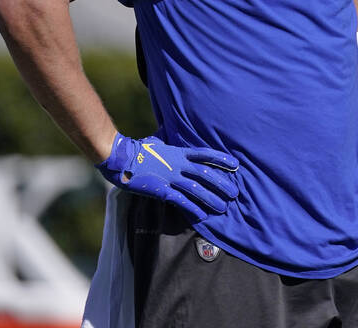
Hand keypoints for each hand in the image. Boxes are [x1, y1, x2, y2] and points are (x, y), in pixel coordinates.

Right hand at [95, 133, 239, 220]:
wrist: (121, 158)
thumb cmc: (137, 150)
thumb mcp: (156, 143)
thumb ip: (165, 145)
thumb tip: (163, 142)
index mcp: (178, 152)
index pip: (205, 155)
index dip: (221, 160)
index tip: (236, 165)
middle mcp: (178, 164)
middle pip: (205, 174)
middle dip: (221, 184)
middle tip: (234, 193)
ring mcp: (170, 177)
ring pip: (196, 189)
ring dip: (211, 199)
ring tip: (223, 207)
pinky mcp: (161, 190)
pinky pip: (181, 200)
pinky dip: (192, 208)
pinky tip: (202, 215)